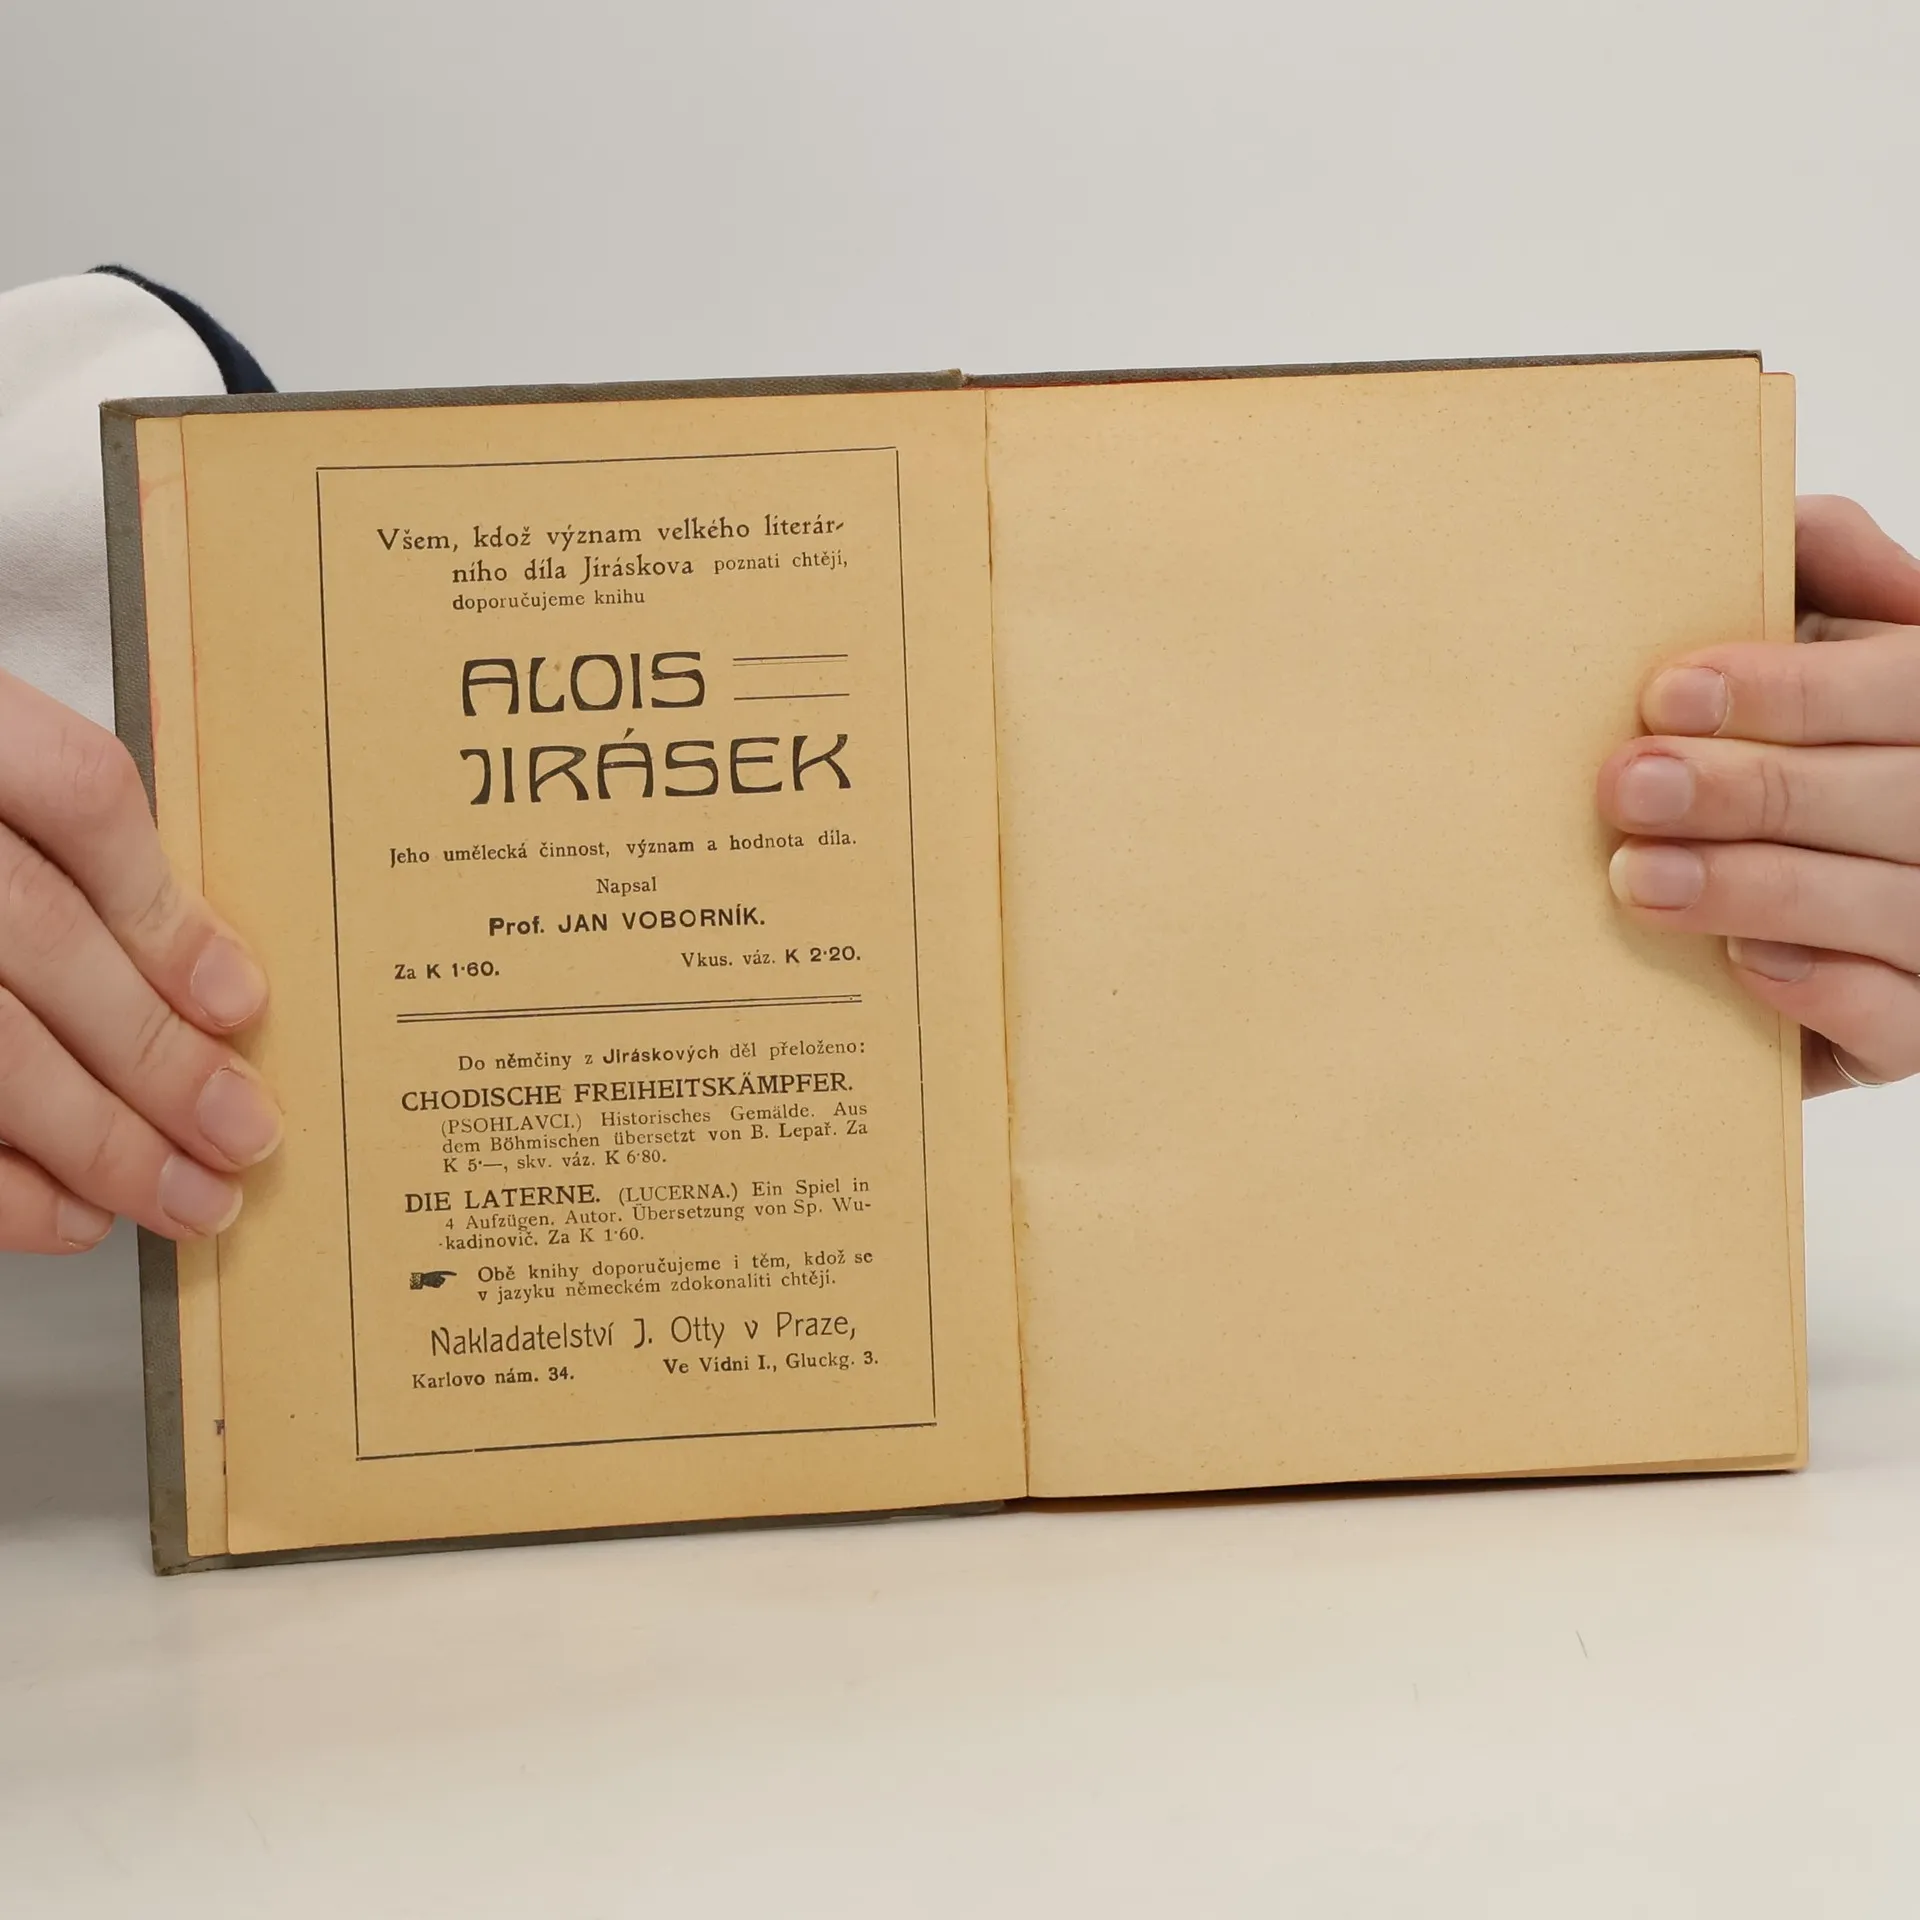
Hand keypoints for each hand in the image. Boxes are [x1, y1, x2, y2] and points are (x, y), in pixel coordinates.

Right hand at [0, 669, 278, 1249]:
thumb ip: (70, 844)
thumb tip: (205, 979)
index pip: (76, 794)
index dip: (164, 910)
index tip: (240, 1002)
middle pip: (40, 935)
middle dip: (156, 1053)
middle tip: (243, 1133)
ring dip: (96, 1137)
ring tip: (186, 1196)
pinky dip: (2, 1185)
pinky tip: (72, 1210)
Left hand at [1597, 495, 1919, 1093]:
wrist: (1748, 900)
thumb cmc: (1775, 747)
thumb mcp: (1802, 643)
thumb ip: (1814, 569)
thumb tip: (1794, 530)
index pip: (1908, 686)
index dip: (1796, 691)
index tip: (1666, 694)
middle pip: (1900, 798)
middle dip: (1754, 790)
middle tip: (1628, 787)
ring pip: (1898, 907)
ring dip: (1760, 889)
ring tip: (1637, 878)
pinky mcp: (1919, 1026)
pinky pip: (1904, 1022)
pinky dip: (1829, 992)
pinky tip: (1744, 963)